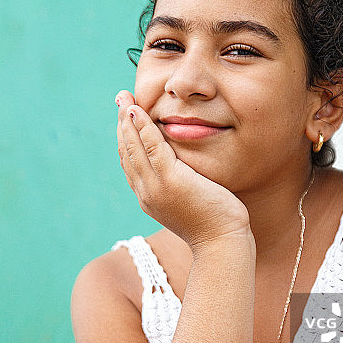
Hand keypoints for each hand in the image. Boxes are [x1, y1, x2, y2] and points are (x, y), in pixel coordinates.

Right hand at [116, 91, 251, 249]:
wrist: (222, 243)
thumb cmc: (214, 222)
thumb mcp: (190, 200)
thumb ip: (180, 182)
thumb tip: (183, 168)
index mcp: (148, 197)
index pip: (130, 162)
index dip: (125, 137)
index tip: (125, 116)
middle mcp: (146, 193)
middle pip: (126, 152)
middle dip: (122, 123)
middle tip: (121, 99)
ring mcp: (156, 188)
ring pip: (134, 148)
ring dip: (128, 120)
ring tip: (125, 99)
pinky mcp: (171, 182)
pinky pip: (152, 149)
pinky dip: (143, 129)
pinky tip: (138, 112)